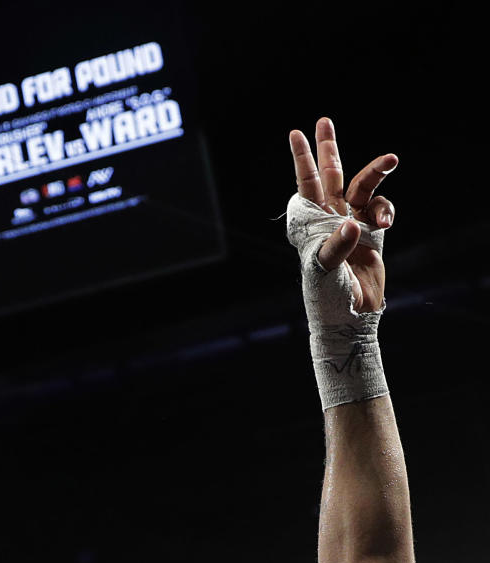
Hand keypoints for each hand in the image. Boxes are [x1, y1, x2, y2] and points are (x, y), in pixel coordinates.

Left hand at [289, 118, 395, 312]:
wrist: (350, 316)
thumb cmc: (327, 295)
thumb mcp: (323, 269)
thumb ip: (336, 245)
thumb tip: (351, 223)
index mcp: (311, 224)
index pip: (306, 185)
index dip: (302, 159)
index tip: (295, 133)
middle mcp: (331, 219)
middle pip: (330, 176)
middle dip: (328, 150)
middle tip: (324, 121)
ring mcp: (353, 224)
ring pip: (362, 186)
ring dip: (376, 171)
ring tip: (391, 159)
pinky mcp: (372, 233)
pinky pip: (382, 208)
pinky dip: (387, 210)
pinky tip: (386, 223)